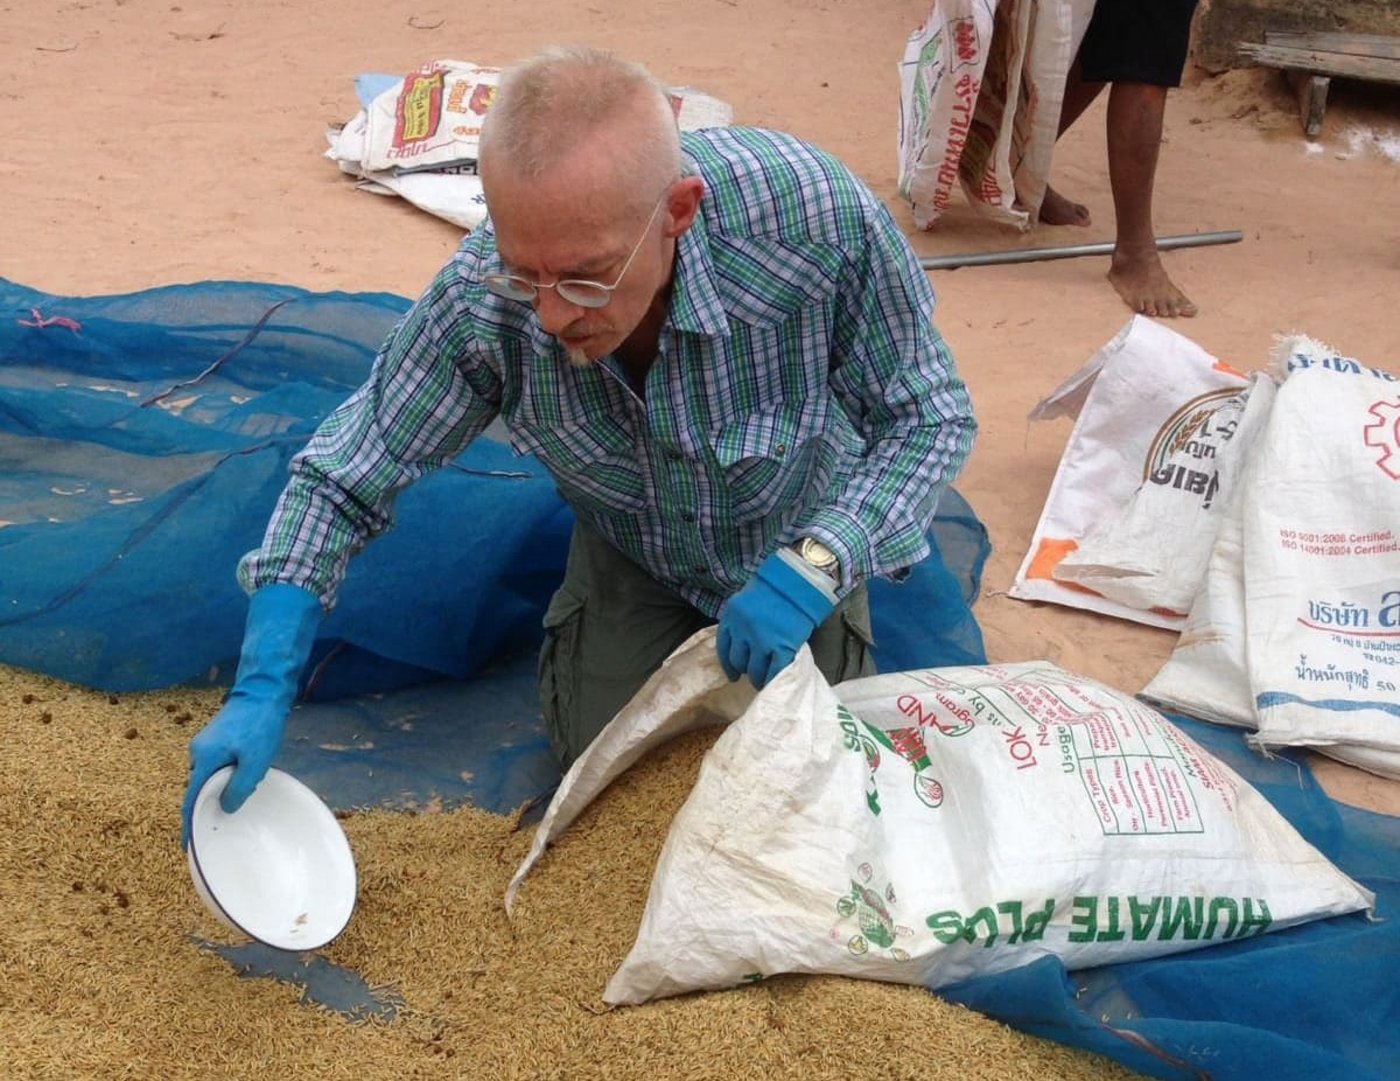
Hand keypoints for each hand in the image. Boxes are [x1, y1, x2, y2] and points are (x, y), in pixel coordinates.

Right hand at [181, 584, 321, 847]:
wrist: (263, 691)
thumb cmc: (261, 725)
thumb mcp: (255, 761)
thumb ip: (239, 786)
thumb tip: (225, 808)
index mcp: (204, 759)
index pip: (191, 799)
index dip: (188, 823)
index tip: (186, 844)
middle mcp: (198, 752)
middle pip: (198, 789)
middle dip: (205, 808)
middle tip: (216, 828)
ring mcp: (205, 744)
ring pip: (207, 778)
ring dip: (217, 791)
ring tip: (231, 806)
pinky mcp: (215, 739)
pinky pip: (214, 767)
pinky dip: (222, 778)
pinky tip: (238, 782)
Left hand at [717, 551, 835, 687]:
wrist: (801, 580)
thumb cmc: (778, 586)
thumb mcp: (749, 599)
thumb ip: (742, 619)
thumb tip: (743, 642)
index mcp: (732, 615)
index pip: (723, 646)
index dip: (727, 663)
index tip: (732, 673)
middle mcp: (743, 629)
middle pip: (738, 660)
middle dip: (744, 669)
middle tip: (752, 673)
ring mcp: (762, 640)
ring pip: (754, 670)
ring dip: (758, 677)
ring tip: (764, 680)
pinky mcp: (783, 647)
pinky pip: (774, 671)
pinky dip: (773, 678)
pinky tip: (773, 680)